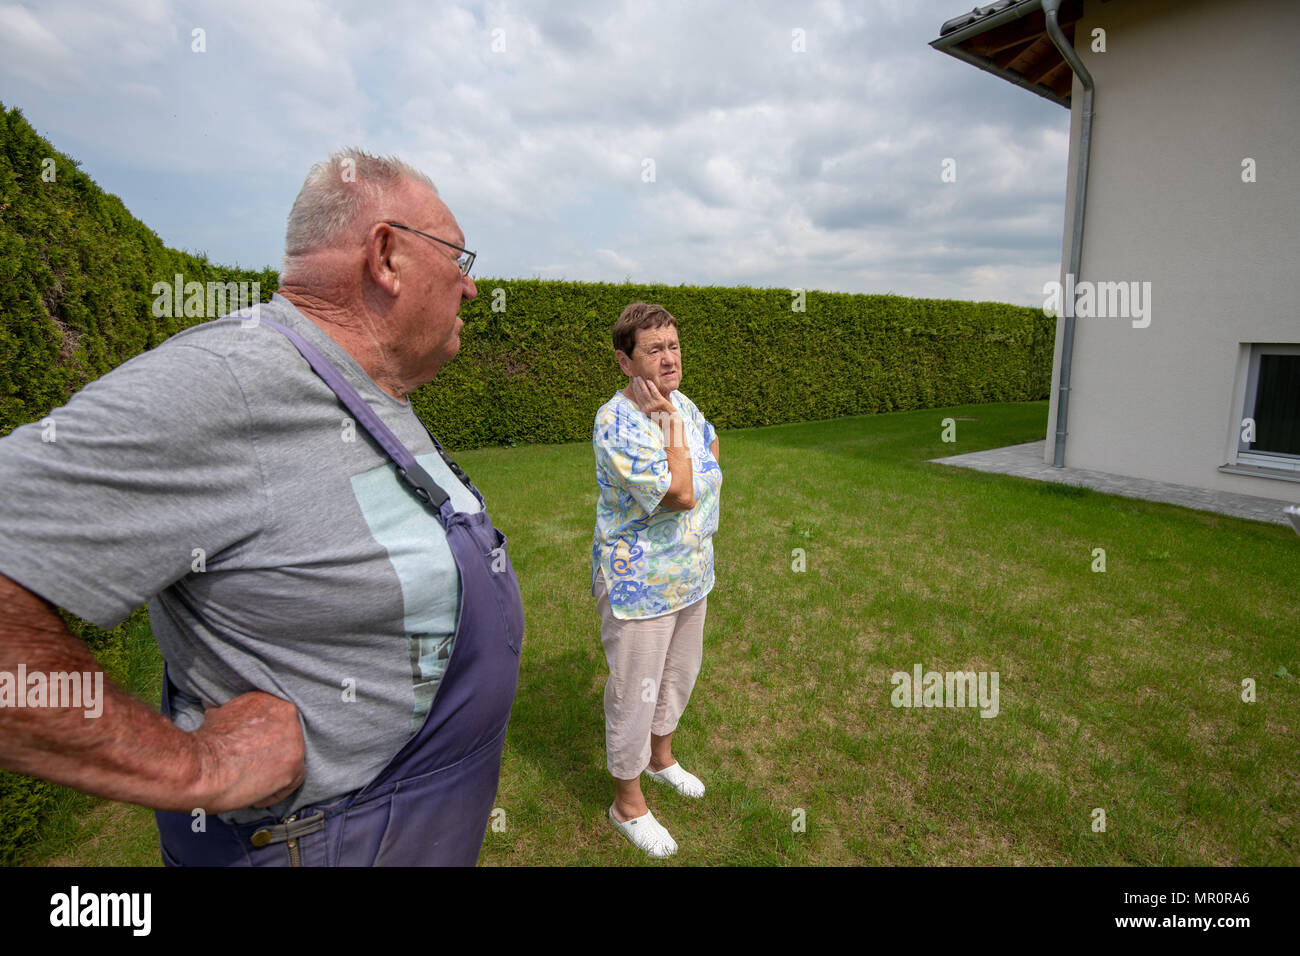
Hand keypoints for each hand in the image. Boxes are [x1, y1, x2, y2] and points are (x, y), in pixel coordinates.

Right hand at [191, 690, 305, 812]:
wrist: (198, 767)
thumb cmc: (202, 747)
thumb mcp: (217, 715)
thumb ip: (233, 714)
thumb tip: (220, 713)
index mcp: (268, 700)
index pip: (275, 722)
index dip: (262, 740)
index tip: (249, 751)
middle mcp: (286, 714)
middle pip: (286, 739)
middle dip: (270, 755)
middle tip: (250, 768)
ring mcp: (294, 738)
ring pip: (291, 761)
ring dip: (272, 775)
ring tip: (249, 783)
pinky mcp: (294, 764)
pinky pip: (291, 783)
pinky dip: (273, 793)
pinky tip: (254, 796)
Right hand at [628, 376, 675, 419]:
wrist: (671, 423)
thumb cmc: (663, 417)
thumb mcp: (653, 412)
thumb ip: (649, 405)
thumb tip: (646, 396)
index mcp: (644, 410)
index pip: (638, 398)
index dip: (635, 390)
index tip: (633, 383)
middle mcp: (647, 408)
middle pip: (640, 394)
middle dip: (637, 385)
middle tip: (635, 378)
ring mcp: (653, 405)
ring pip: (645, 392)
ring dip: (642, 384)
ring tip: (640, 377)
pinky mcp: (660, 402)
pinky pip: (654, 392)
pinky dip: (651, 386)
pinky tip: (649, 381)